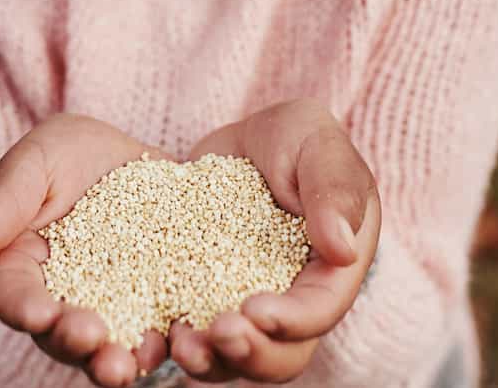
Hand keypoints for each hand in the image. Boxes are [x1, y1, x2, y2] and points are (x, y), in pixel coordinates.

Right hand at [0, 114, 170, 386]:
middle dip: (71, 341)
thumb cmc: (68, 153)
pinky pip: (154, 337)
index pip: (12, 293)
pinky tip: (172, 347)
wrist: (131, 154)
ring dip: (110, 362)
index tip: (39, 313)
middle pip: (56, 333)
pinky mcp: (151, 311)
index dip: (23, 306)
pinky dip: (160, 347)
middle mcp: (57, 300)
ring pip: (102, 347)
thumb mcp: (38, 161)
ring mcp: (106, 311)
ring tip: (124, 366)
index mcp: (16, 266)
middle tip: (90, 338)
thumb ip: (4, 201)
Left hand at [169, 98, 380, 382]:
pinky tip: (155, 331)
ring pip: (235, 357)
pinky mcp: (203, 299)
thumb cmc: (295, 138)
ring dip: (210, 359)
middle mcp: (293, 302)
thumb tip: (342, 250)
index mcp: (331, 271)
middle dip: (251, 352)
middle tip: (217, 333)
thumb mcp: (316, 142)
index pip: (318, 310)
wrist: (245, 141)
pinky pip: (193, 334)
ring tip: (182, 344)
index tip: (255, 309)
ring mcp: (247, 306)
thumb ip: (334, 190)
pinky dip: (173, 341)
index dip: (290, 319)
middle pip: (280, 354)